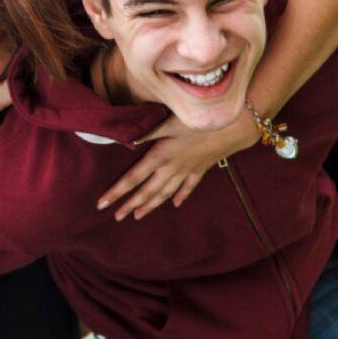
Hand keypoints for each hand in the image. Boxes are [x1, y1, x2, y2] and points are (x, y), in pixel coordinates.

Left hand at [98, 115, 258, 220]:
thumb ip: (147, 131)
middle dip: (130, 205)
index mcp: (160, 156)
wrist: (234, 128)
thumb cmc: (199, 121)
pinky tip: (175, 204)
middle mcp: (171, 168)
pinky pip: (188, 186)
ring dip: (151, 205)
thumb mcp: (170, 122)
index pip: (133, 178)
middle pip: (147, 191)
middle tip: (116, 217)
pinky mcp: (201, 169)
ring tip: (138, 216)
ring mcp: (187, 171)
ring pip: (165, 193)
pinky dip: (180, 196)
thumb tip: (126, 139)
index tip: (102, 204)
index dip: (117, 192)